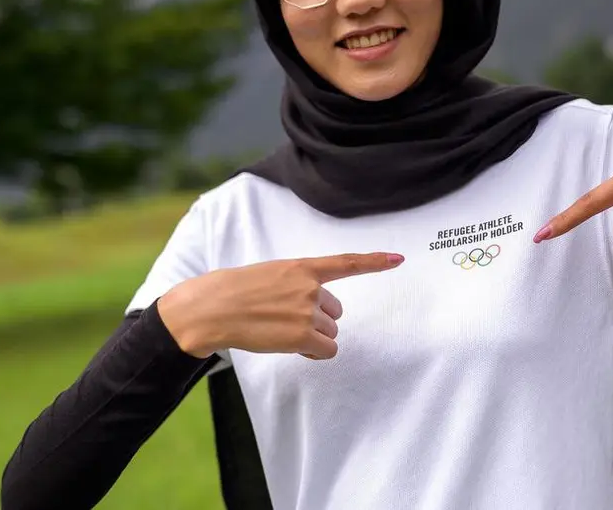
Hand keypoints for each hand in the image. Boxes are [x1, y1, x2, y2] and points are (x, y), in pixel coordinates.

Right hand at [157, 252, 404, 359]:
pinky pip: (325, 351)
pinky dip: (312, 353)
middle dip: (316, 320)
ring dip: (311, 338)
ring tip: (279, 331)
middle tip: (283, 320)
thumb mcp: (270, 276)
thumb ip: (296, 285)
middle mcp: (310, 287)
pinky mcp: (303, 336)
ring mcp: (308, 311)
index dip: (374, 262)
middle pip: (334, 313)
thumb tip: (314, 309)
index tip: (398, 259)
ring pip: (329, 334)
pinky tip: (288, 345)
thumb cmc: (235, 292)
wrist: (213, 308)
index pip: (346, 263)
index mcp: (302, 267)